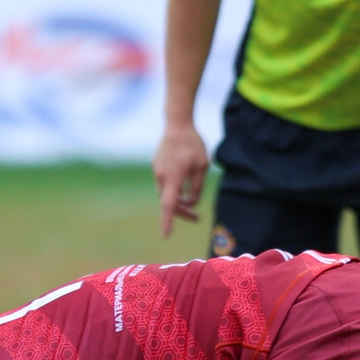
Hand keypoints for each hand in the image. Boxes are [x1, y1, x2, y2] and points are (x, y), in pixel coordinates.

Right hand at [153, 122, 210, 237]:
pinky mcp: (156, 167)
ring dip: (177, 202)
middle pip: (168, 202)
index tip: (165, 235)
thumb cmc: (193, 145)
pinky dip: (172, 191)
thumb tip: (190, 203)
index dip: (167, 221)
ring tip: (191, 203)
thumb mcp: (202, 166)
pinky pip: (164, 185)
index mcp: (173, 177)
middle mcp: (161, 176)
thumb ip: (197, 187)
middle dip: (182, 213)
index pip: (168, 205)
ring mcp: (157, 171)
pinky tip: (183, 186)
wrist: (177, 124)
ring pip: (165, 194)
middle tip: (196, 219)